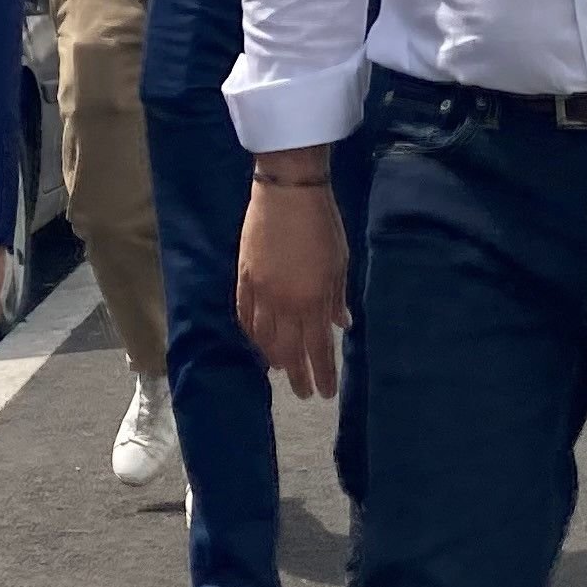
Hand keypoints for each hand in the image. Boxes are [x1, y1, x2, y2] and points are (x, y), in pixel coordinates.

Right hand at [236, 175, 349, 397]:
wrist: (286, 193)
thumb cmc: (322, 224)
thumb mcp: (340, 262)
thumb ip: (338, 298)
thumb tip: (342, 325)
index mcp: (314, 300)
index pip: (318, 348)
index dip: (322, 373)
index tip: (327, 394)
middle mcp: (286, 303)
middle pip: (290, 351)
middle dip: (298, 376)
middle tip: (304, 394)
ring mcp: (261, 292)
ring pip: (264, 338)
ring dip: (273, 359)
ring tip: (281, 372)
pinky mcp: (244, 278)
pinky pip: (245, 316)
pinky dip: (251, 335)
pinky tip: (258, 343)